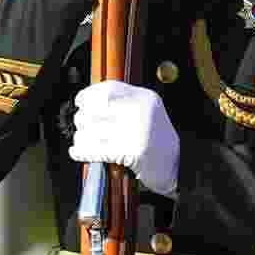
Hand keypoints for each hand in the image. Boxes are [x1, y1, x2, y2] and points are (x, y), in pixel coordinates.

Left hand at [67, 80, 181, 197]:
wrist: (179, 165)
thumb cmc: (156, 142)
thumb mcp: (146, 115)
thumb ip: (124, 105)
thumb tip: (88, 103)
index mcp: (145, 98)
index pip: (110, 88)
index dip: (90, 93)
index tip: (79, 101)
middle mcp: (142, 110)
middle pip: (98, 108)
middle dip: (83, 118)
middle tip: (80, 124)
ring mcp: (139, 131)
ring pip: (94, 130)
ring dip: (81, 137)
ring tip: (80, 140)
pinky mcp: (134, 152)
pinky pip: (98, 150)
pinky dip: (83, 151)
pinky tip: (76, 152)